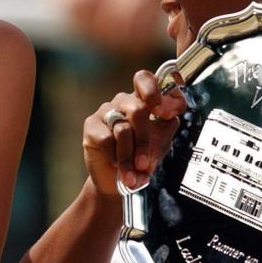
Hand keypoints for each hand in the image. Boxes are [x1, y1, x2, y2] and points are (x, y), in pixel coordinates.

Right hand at [82, 70, 185, 199]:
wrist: (117, 182)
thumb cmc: (141, 159)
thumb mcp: (160, 144)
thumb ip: (167, 127)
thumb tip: (170, 116)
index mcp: (142, 100)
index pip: (145, 79)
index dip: (157, 93)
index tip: (166, 114)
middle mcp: (123, 101)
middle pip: (138, 108)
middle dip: (144, 140)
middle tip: (145, 163)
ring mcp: (106, 111)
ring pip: (123, 128)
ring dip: (130, 156)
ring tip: (134, 175)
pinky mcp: (91, 125)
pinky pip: (106, 139)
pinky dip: (115, 157)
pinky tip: (116, 165)